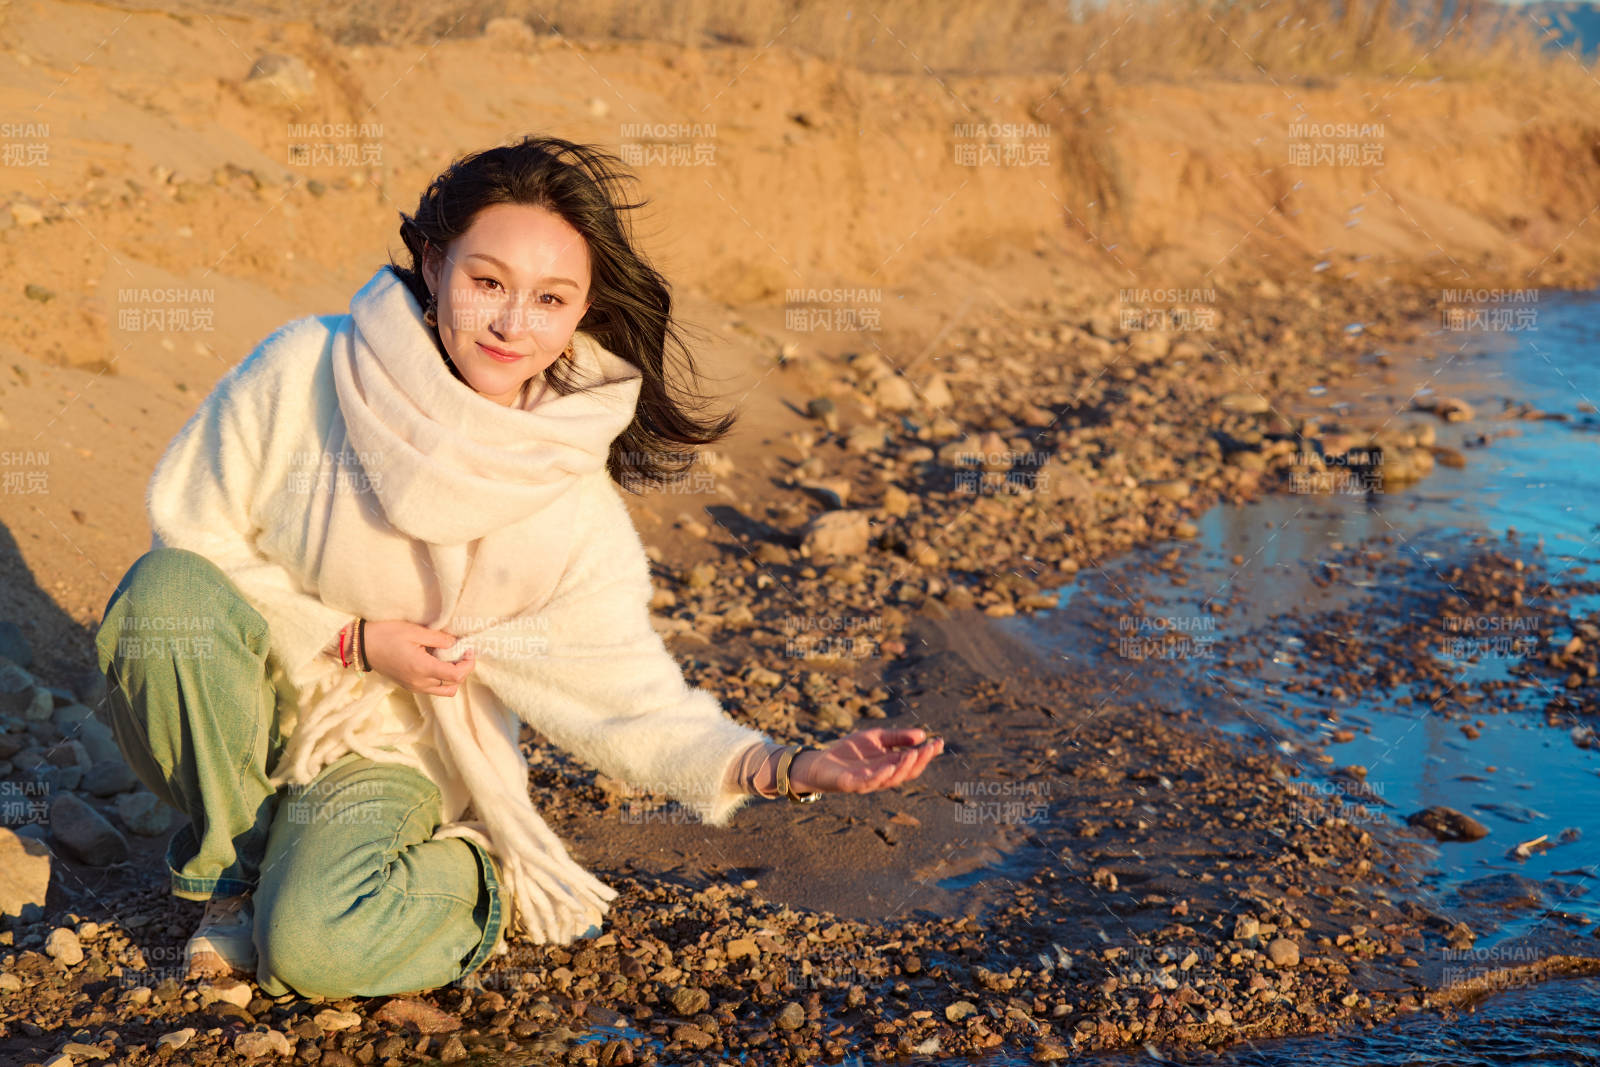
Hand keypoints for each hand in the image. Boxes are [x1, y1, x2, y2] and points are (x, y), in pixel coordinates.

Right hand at [362, 620, 475, 696]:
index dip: (468, 664)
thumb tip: (455, 643)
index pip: (456, 676)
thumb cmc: (386, 634)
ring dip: (452, 677)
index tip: (468, 649)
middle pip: (453, 686)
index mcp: (422, 669)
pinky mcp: (408, 686)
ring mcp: (413, 687)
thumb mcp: (414, 631)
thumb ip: (438, 639)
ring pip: (443, 691)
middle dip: (462, 671)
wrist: (361, 646)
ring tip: (449, 658)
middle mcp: (419, 682)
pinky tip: (436, 661)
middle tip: (462, 653)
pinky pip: (432, 688)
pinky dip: (440, 679)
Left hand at [789, 727, 943, 794]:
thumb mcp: (875, 738)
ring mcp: (869, 782)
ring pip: (892, 779)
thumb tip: (922, 734)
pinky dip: (881, 776)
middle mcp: (883, 776)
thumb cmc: (848, 752)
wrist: (819, 762)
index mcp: (890, 765)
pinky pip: (870, 783)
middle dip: (921, 760)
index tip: (939, 741)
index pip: (913, 761)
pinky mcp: (853, 785)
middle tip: (931, 747)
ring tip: (913, 753)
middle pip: (907, 772)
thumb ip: (896, 737)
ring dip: (904, 767)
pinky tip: (890, 766)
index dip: (927, 753)